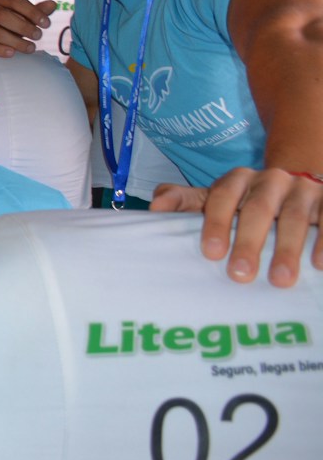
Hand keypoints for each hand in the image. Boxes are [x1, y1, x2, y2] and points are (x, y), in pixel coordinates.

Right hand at [0, 0, 55, 57]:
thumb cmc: (7, 22)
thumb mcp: (22, 15)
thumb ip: (36, 11)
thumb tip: (53, 4)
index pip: (16, 1)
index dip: (32, 12)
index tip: (46, 24)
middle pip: (3, 16)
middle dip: (23, 27)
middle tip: (39, 36)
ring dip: (15, 41)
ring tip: (31, 48)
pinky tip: (11, 53)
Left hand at [153, 168, 322, 286]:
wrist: (300, 185)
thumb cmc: (249, 202)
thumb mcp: (217, 199)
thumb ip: (185, 201)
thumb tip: (154, 206)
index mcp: (239, 179)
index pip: (223, 197)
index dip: (217, 223)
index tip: (211, 253)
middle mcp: (271, 180)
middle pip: (260, 208)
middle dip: (250, 242)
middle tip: (240, 275)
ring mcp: (304, 189)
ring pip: (297, 216)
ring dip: (289, 248)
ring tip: (280, 280)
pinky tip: (320, 265)